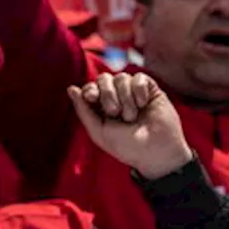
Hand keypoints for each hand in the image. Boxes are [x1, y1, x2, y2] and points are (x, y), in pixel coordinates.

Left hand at [68, 73, 192, 178]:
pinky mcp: (150, 89)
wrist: (157, 151)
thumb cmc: (127, 147)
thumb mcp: (99, 132)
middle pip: (104, 78)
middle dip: (107, 94)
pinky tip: (143, 104)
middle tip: (115, 112)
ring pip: (121, 77)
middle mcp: (117, 98)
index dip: (90, 89)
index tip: (92, 97)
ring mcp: (134, 92)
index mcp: (102, 108)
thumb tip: (71, 88)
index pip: (90, 87)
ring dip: (125, 97)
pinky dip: (139, 90)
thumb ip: (83, 110)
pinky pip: (139, 77)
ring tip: (132, 115)